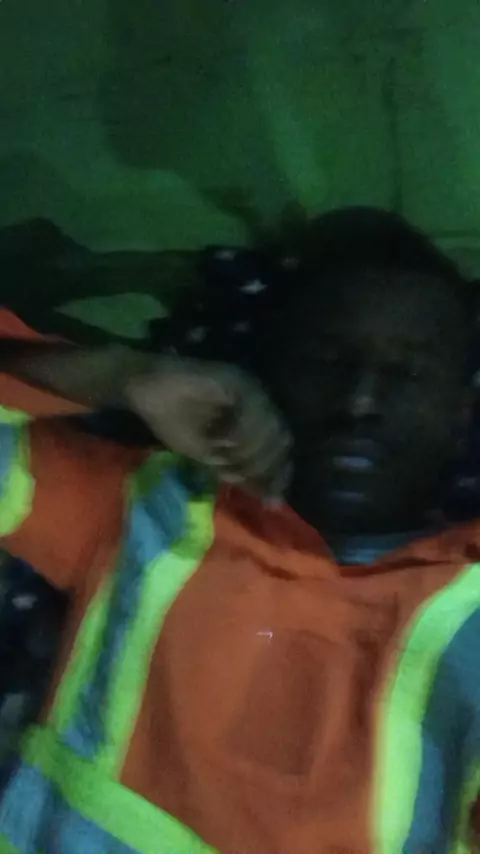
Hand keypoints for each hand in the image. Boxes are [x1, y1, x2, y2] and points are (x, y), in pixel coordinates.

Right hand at [125, 357, 290, 500]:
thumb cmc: (174, 421)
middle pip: (281, 438)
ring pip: (270, 426)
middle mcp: (260, 402)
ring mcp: (250, 389)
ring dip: (248, 450)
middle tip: (234, 473)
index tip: (271, 499)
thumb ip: (240, 474)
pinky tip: (220, 439)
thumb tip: (273, 501)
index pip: (282, 448)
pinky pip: (251, 409)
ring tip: (222, 455)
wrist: (144, 391)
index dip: (279, 473)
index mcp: (258, 419)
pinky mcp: (235, 379)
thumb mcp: (210, 458)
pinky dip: (239, 431)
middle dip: (261, 465)